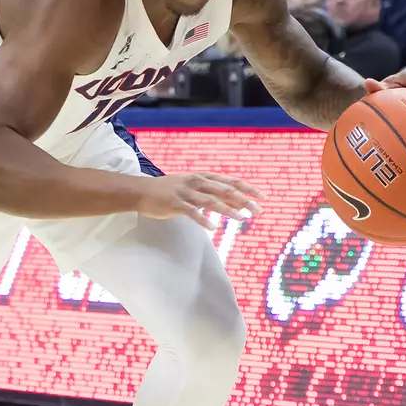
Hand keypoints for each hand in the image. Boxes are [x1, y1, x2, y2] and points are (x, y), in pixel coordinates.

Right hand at [137, 172, 262, 229]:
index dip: (248, 189)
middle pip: (225, 190)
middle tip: (258, 212)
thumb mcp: (193, 187)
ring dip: (228, 210)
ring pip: (211, 201)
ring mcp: (186, 192)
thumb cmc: (170, 191)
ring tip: (242, 220)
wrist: (142, 191)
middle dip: (243, 201)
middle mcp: (197, 181)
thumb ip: (212, 193)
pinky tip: (213, 228)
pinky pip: (191, 212)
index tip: (263, 198)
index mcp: (204, 177)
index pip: (231, 181)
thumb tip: (234, 203)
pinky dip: (203, 220)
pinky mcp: (175, 203)